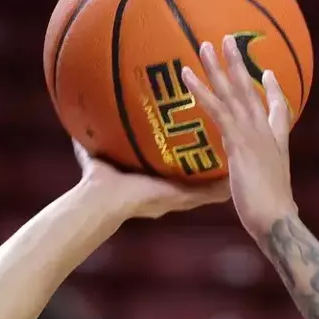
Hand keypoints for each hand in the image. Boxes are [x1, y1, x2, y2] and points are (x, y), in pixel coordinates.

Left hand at [73, 140, 229, 219]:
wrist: (103, 201)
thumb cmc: (97, 181)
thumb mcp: (95, 153)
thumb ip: (90, 138)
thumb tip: (76, 118)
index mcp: (153, 182)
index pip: (175, 169)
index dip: (187, 157)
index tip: (196, 142)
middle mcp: (169, 191)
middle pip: (197, 178)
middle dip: (211, 165)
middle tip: (226, 148)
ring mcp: (179, 197)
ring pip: (209, 186)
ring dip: (225, 175)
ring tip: (242, 160)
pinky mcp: (183, 198)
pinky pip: (209, 193)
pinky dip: (224, 185)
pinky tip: (239, 175)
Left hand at [181, 36, 297, 240]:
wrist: (275, 219)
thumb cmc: (271, 213)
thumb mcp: (267, 192)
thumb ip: (258, 180)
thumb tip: (251, 185)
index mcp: (276, 144)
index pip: (279, 111)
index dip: (274, 92)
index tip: (268, 74)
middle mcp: (266, 133)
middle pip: (251, 92)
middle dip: (240, 65)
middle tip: (229, 40)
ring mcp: (252, 134)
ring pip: (233, 93)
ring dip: (218, 68)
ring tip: (205, 44)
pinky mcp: (238, 141)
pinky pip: (216, 110)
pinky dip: (201, 91)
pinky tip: (187, 75)